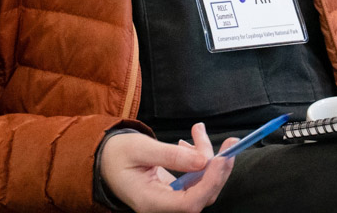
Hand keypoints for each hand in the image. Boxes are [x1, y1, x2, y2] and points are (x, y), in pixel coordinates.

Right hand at [99, 122, 237, 212]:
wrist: (104, 161)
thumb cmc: (117, 154)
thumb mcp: (140, 149)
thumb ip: (170, 155)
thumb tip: (203, 160)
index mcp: (151, 202)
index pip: (189, 203)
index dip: (210, 183)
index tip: (222, 158)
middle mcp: (163, 207)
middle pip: (202, 196)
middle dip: (219, 169)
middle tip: (231, 142)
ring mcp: (170, 201)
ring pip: (202, 187)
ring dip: (209, 159)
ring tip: (198, 131)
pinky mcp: (174, 192)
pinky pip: (196, 181)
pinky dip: (200, 161)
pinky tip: (189, 143)